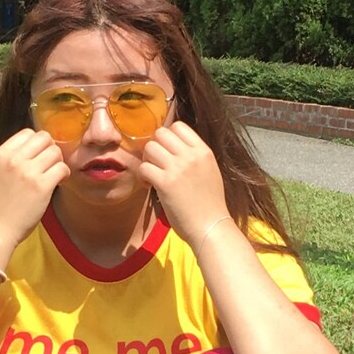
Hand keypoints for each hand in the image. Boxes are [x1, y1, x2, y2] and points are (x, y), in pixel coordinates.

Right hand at [0, 128, 69, 250]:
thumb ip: (11, 159)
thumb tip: (35, 149)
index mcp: (0, 154)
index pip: (27, 133)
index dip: (38, 144)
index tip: (39, 157)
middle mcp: (14, 159)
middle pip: (44, 138)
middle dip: (50, 150)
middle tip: (50, 166)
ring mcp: (28, 172)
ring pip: (55, 152)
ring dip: (58, 163)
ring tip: (54, 176)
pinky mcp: (41, 186)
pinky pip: (62, 168)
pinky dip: (64, 174)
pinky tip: (58, 183)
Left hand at [139, 121, 228, 247]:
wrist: (210, 227)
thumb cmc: (209, 204)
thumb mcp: (209, 171)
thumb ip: (195, 157)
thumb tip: (174, 147)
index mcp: (203, 151)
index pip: (178, 126)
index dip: (167, 137)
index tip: (166, 152)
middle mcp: (191, 156)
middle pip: (161, 134)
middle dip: (154, 147)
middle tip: (156, 163)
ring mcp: (178, 168)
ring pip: (150, 148)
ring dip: (147, 160)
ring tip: (152, 175)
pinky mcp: (165, 183)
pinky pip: (144, 168)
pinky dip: (142, 176)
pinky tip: (149, 186)